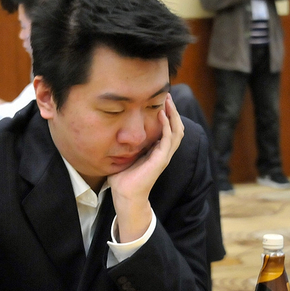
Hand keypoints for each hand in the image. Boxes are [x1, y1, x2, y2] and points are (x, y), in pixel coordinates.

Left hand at [108, 94, 184, 242]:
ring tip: (168, 100)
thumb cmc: (123, 178)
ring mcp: (164, 155)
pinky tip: (162, 113)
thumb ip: (125, 143)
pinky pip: (168, 139)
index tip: (160, 99)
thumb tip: (113, 130)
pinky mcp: (161, 160)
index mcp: (157, 150)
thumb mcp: (125, 154)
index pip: (168, 128)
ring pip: (177, 131)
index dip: (167, 113)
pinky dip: (167, 125)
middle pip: (176, 127)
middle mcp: (163, 152)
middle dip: (173, 110)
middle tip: (167, 95)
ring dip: (173, 114)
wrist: (125, 195)